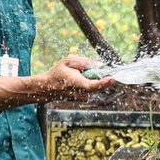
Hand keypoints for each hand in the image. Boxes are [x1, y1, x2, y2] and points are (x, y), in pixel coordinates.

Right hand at [0, 53, 114, 112]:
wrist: (46, 88)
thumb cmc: (57, 73)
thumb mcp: (69, 61)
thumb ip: (85, 62)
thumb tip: (99, 65)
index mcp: (79, 84)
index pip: (95, 85)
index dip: (105, 82)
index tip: (113, 77)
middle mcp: (83, 93)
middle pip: (97, 83)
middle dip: (95, 74)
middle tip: (83, 69)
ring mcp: (83, 97)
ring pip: (93, 84)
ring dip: (89, 78)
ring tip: (75, 75)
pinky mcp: (83, 98)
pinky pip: (90, 87)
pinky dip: (86, 82)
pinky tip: (75, 80)